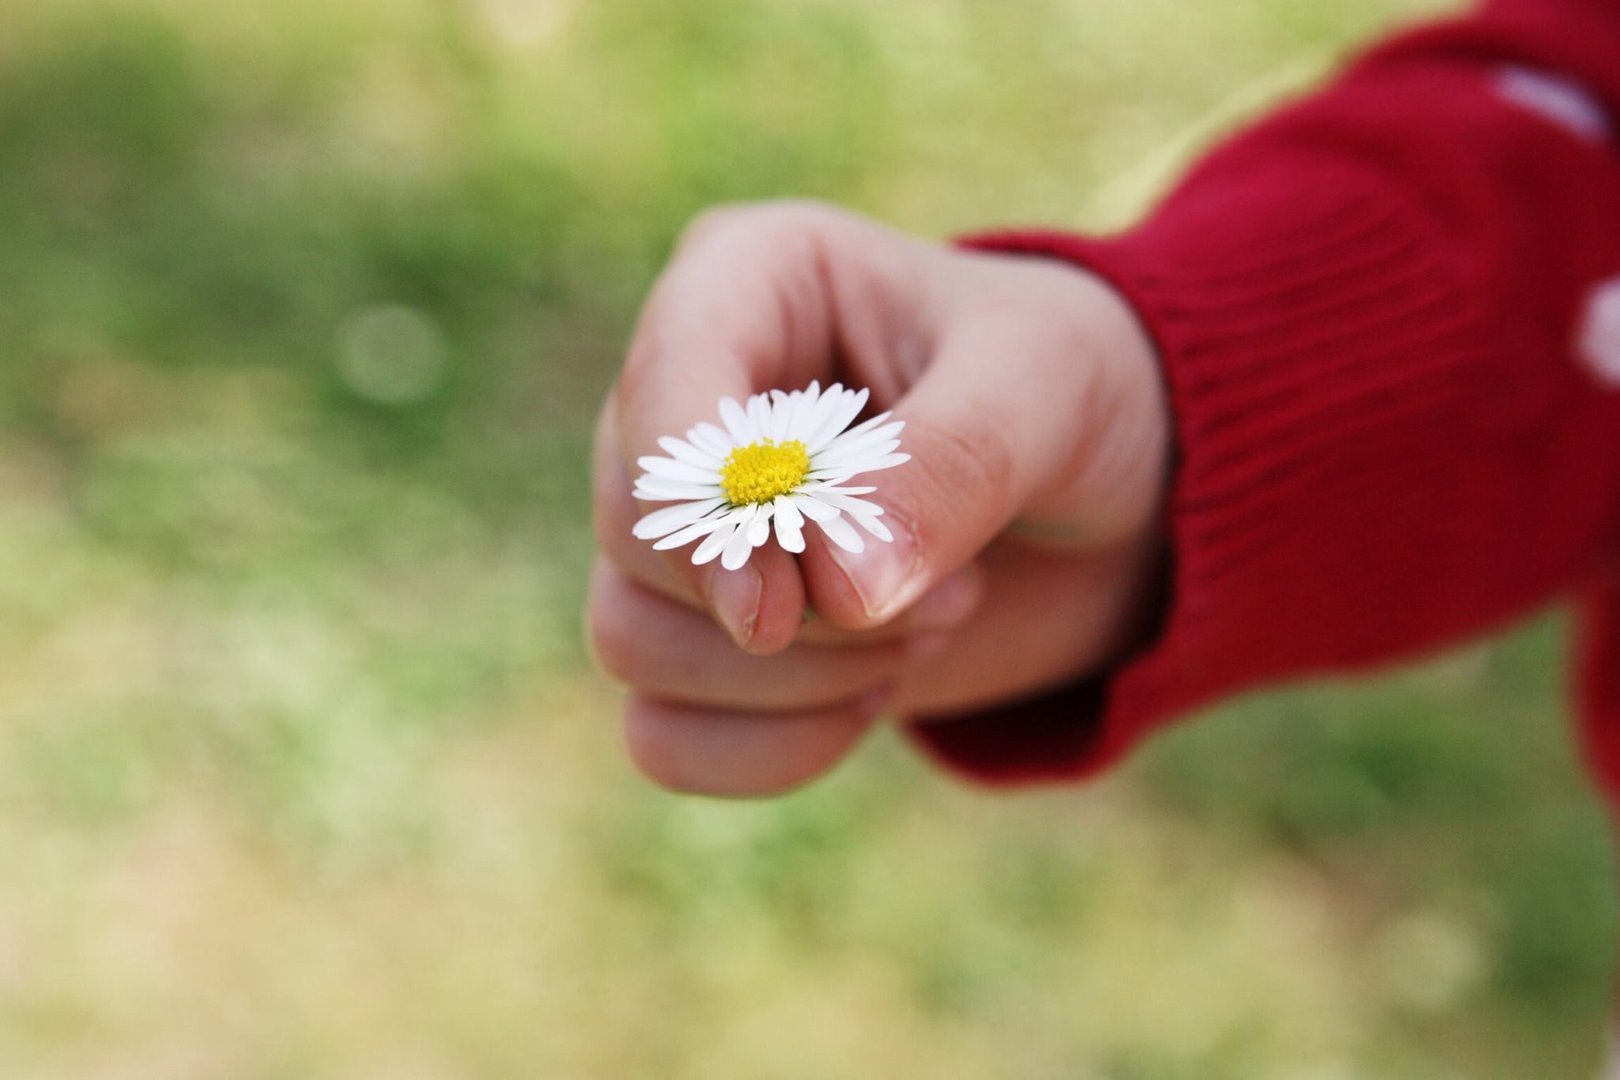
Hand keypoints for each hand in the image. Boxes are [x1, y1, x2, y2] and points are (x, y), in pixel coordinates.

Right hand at [589, 201, 1169, 795]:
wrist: (1112, 507)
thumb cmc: (1075, 396)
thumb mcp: (1045, 393)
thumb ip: (947, 468)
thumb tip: (833, 590)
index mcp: (747, 282)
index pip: (662, 388)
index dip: (707, 505)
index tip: (783, 609)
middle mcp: (689, 402)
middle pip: (635, 531)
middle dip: (805, 602)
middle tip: (957, 585)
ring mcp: (685, 528)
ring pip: (632, 640)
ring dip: (801, 676)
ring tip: (936, 617)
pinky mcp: (705, 641)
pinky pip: (661, 736)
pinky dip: (769, 749)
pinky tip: (873, 702)